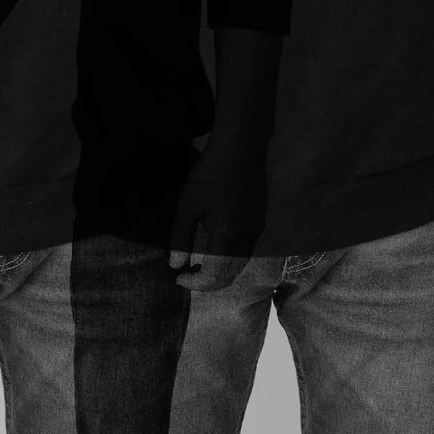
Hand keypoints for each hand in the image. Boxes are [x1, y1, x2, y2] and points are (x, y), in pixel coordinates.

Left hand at [169, 144, 268, 291]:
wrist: (241, 149)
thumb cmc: (209, 175)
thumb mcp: (188, 206)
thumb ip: (181, 238)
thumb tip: (175, 265)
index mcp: (229, 238)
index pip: (215, 277)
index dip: (196, 284)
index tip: (178, 278)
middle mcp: (247, 239)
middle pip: (230, 276)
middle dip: (207, 282)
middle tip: (185, 275)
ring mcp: (256, 230)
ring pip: (239, 265)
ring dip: (219, 271)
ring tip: (197, 265)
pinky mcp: (259, 221)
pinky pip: (245, 251)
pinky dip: (229, 259)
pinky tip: (214, 249)